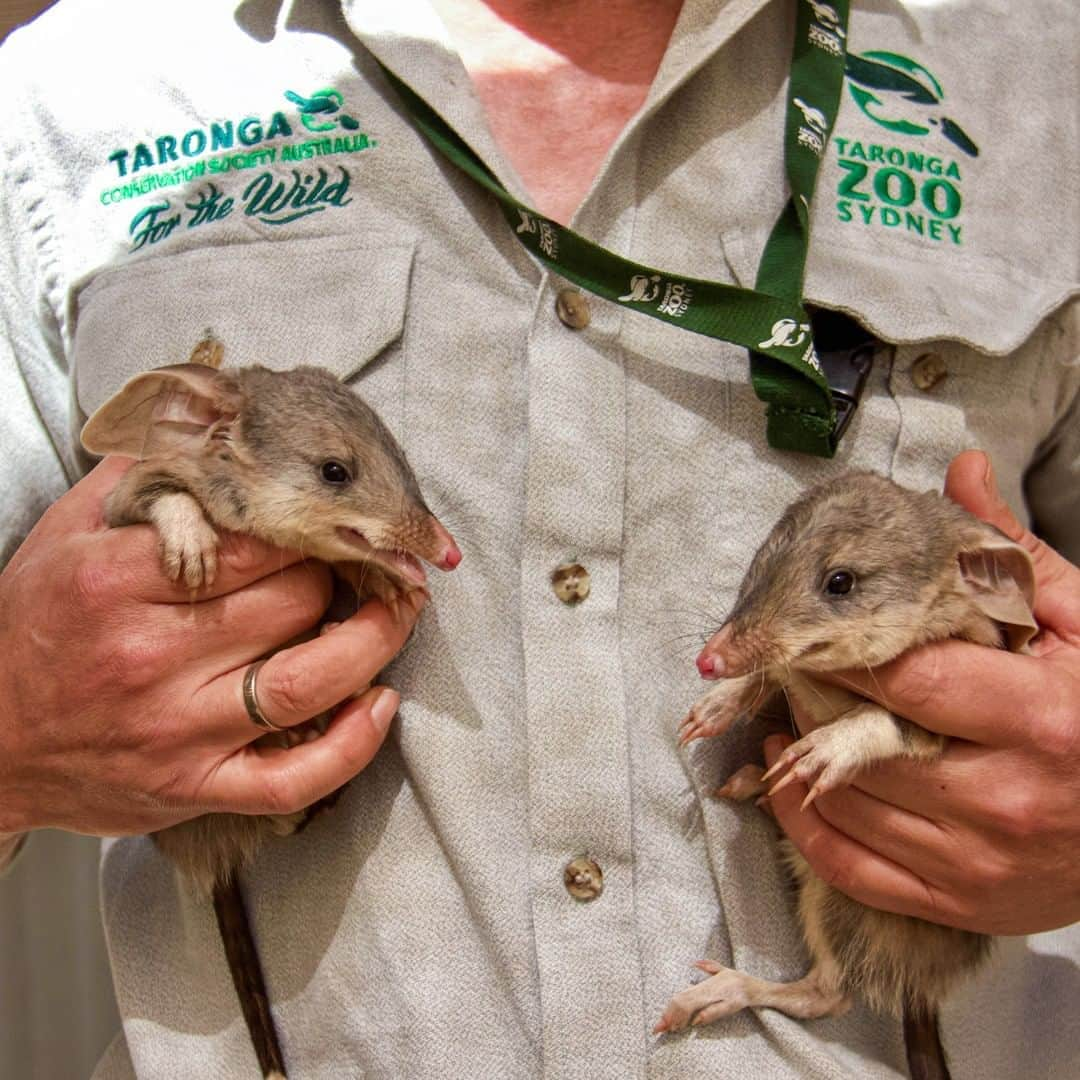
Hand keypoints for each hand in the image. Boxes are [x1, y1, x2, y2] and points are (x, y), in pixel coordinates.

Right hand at [0, 457, 423, 836]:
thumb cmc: (34, 629)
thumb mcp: (67, 535)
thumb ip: (140, 478)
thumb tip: (210, 424)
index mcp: (117, 581)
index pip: (250, 540)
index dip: (308, 527)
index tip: (333, 521)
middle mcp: (151, 654)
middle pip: (290, 601)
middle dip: (340, 575)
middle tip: (364, 562)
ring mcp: (177, 730)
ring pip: (307, 680)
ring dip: (374, 643)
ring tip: (399, 612)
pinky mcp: (194, 788)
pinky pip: (292, 779)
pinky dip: (351, 746)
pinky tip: (380, 705)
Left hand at [763, 450, 1079, 935]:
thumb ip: (1013, 555)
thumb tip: (960, 472)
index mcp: (1040, 718)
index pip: (903, 677)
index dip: (844, 649)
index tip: (814, 629)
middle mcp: (1005, 798)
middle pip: (860, 739)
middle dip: (813, 696)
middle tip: (790, 665)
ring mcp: (978, 862)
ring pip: (845, 803)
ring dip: (797, 754)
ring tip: (787, 711)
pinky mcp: (962, 903)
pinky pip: (852, 871)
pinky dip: (802, 826)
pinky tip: (788, 780)